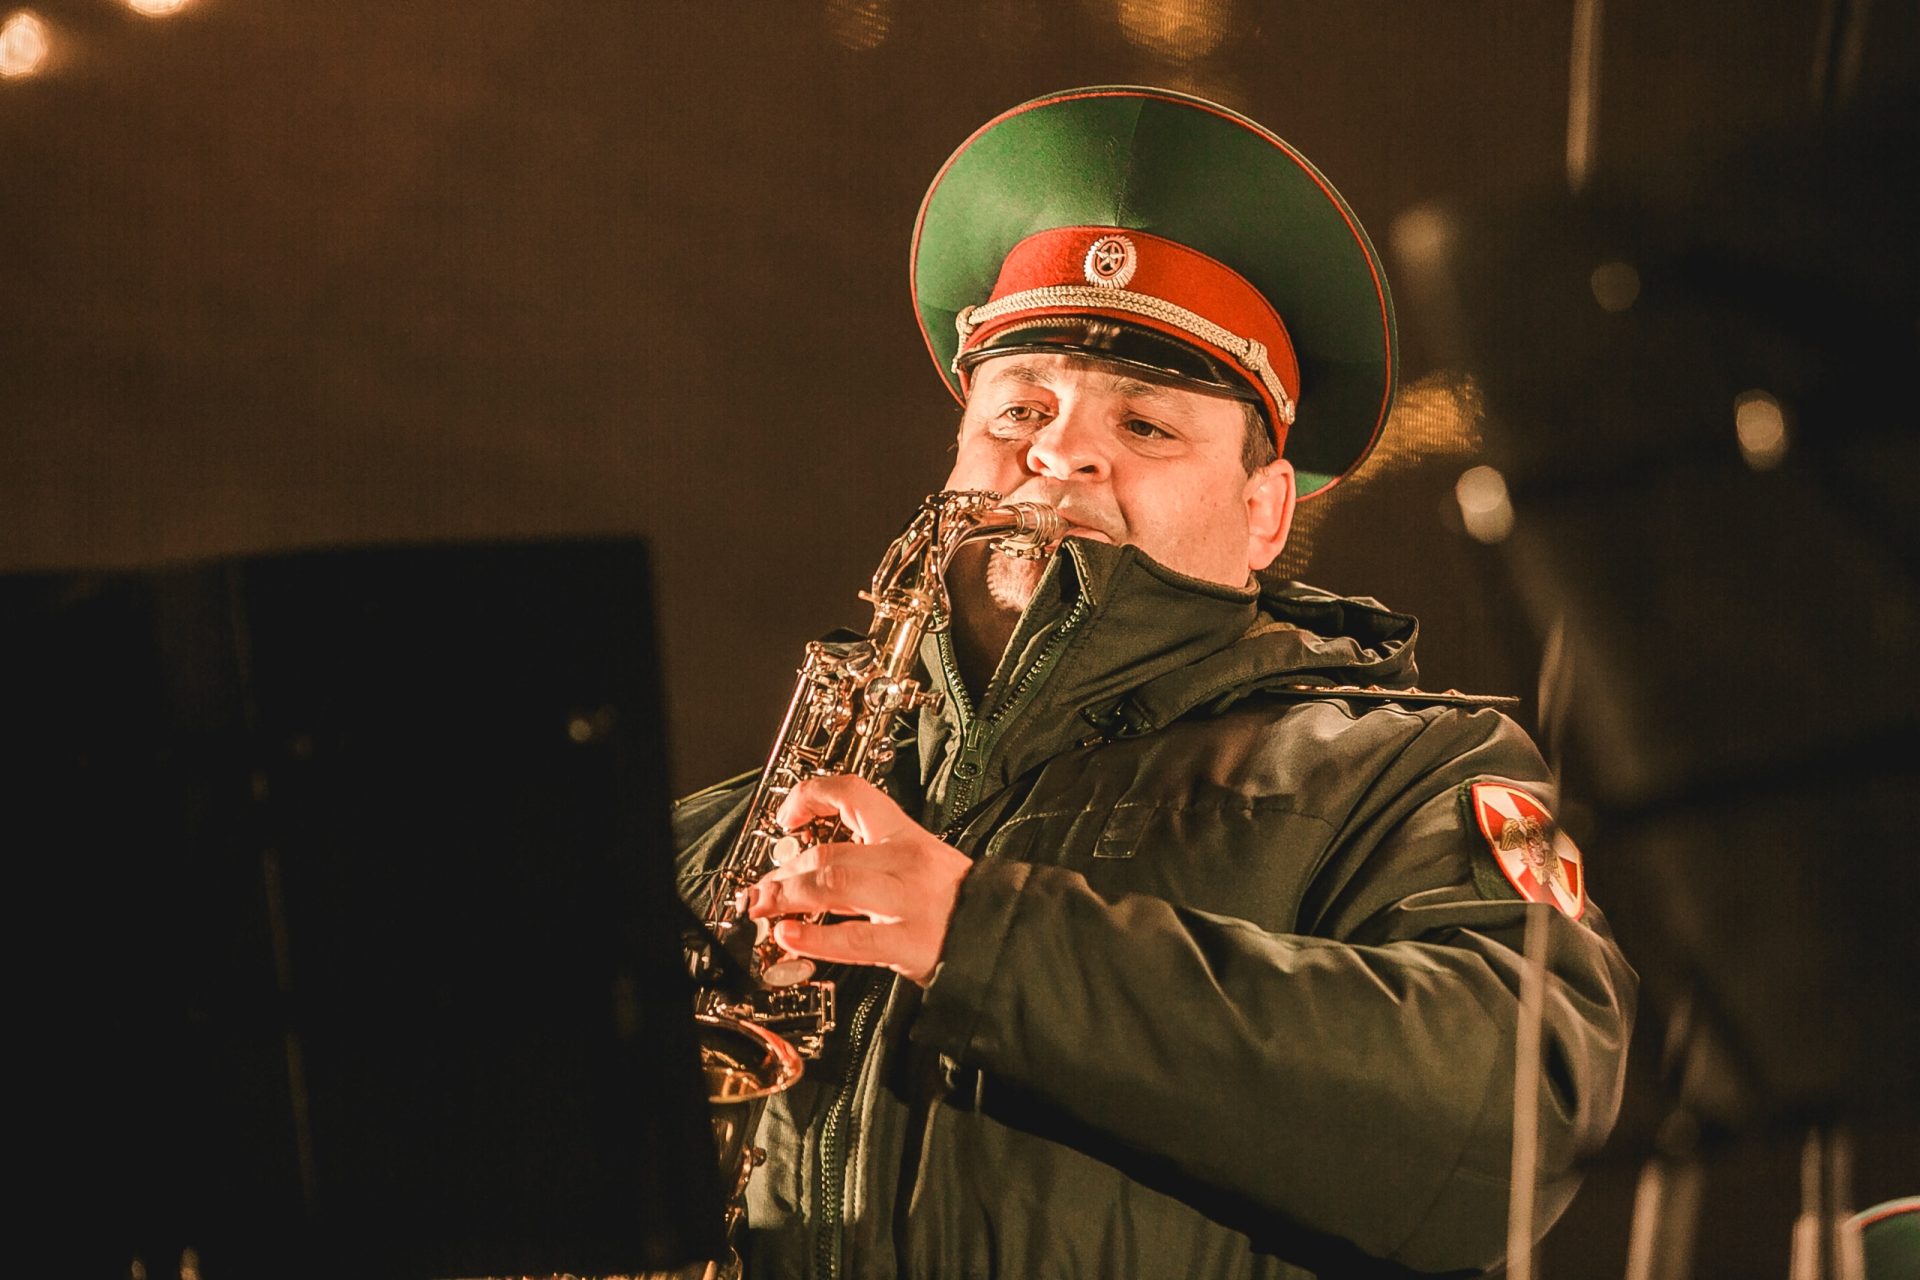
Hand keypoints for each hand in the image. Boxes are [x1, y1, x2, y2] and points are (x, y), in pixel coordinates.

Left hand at [744, 775, 972, 985]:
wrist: (1005, 932)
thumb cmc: (959, 901)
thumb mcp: (920, 862)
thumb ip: (871, 861)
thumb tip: (812, 872)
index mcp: (905, 834)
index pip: (852, 793)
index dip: (809, 796)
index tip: (785, 816)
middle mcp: (904, 860)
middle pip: (829, 852)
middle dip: (783, 872)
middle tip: (761, 890)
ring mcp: (905, 900)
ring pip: (832, 885)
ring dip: (788, 896)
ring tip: (765, 909)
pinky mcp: (908, 941)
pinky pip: (852, 938)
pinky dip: (813, 938)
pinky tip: (790, 938)